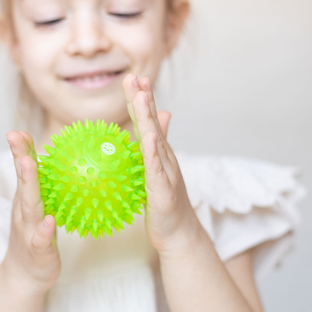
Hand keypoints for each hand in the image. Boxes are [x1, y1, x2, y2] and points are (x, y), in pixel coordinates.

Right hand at [3, 131, 60, 292]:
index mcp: (26, 200)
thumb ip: (43, 188)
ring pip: (29, 207)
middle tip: (16, 137)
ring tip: (28, 164)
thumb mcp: (38, 210)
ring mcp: (29, 230)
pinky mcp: (38, 250)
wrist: (24, 277)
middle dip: (20, 158)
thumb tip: (58, 162)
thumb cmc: (36, 238)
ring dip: (29, 185)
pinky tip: (49, 221)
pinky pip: (41, 239)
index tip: (16, 130)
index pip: (23, 171)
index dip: (20, 150)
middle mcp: (24, 212)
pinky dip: (44, 230)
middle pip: (22, 182)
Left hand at [122, 74, 201, 256]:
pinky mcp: (164, 189)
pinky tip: (148, 138)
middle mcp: (164, 158)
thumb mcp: (156, 175)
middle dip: (142, 100)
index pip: (147, 122)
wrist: (179, 234)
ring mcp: (166, 172)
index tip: (133, 78)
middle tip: (134, 76)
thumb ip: (153, 151)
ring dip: (147, 118)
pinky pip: (156, 169)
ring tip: (140, 97)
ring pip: (154, 141)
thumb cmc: (165, 206)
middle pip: (151, 124)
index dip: (141, 100)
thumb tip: (153, 130)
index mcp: (158, 154)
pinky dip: (153, 152)